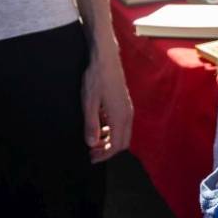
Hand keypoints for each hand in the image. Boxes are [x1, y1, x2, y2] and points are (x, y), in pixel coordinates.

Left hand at [82, 32, 132, 162]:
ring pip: (123, 134)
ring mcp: (128, 110)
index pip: (116, 145)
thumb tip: (91, 143)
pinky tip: (99, 127)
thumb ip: (91, 124)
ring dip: (110, 141)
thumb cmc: (96, 78)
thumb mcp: (88, 102)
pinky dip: (112, 131)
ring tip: (94, 141)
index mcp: (120, 117)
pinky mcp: (125, 104)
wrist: (106, 59)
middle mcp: (127, 115)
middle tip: (92, 152)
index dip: (105, 155)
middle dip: (108, 150)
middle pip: (123, 142)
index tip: (92, 158)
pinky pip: (122, 125)